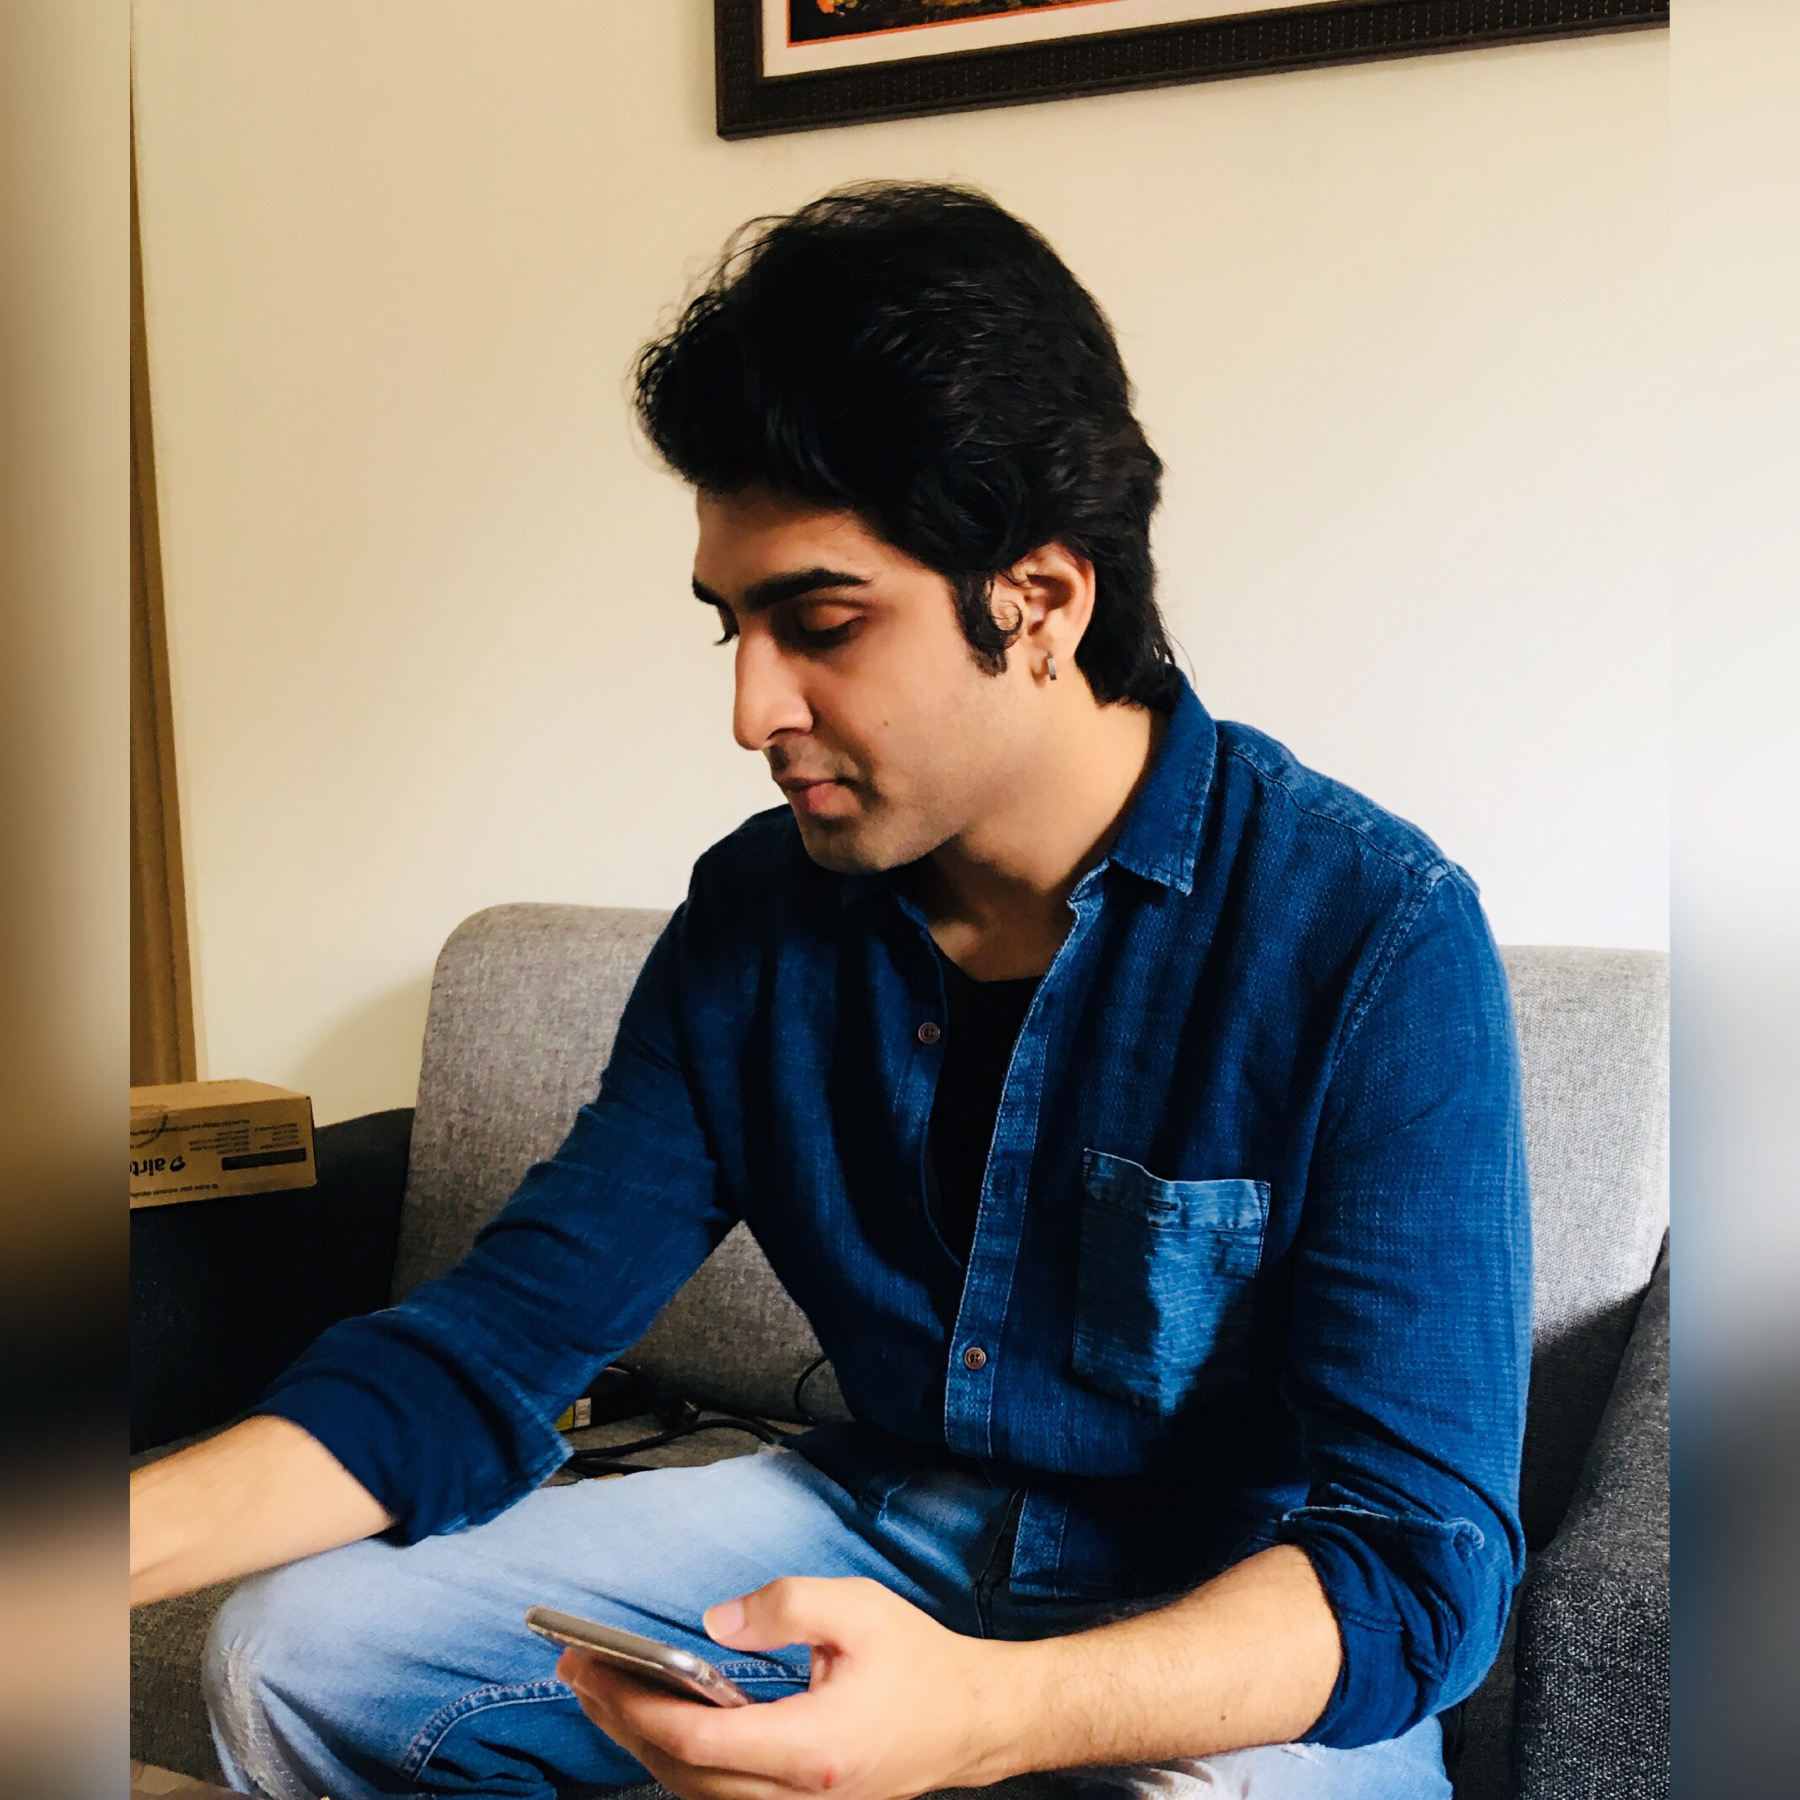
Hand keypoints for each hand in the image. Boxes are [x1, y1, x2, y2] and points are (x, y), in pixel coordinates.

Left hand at [557, 1575, 1032, 1799]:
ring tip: (602, 1691)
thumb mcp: (858, 1609)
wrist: (974, 1721)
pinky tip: (656, 1723)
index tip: (595, 1668)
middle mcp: (799, 1794)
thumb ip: (784, 1607)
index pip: (699, 1739)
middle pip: (684, 1773)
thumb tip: (714, 1623)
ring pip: (697, 1793)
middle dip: (621, 1722)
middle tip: (577, 1670)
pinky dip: (679, 1761)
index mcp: (812, 1746)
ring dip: (642, 1744)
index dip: (637, 1707)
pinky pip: (720, 1795)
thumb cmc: (920, 1664)